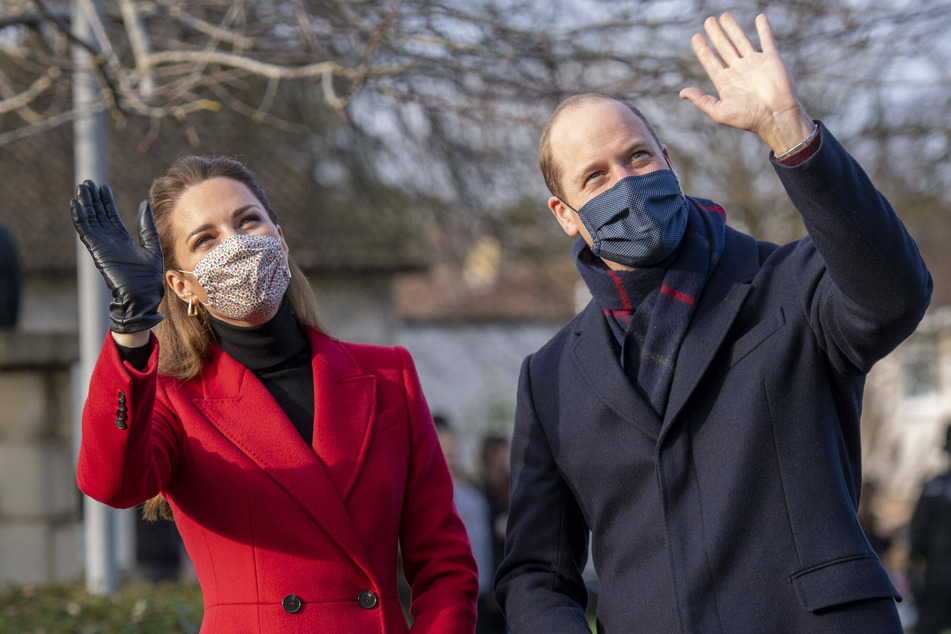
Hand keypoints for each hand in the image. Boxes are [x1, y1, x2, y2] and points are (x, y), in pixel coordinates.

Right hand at [70, 180, 164, 333]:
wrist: (142, 296)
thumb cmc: (149, 278)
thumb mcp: (152, 246)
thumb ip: (147, 226)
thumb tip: (144, 204)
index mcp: (122, 240)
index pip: (111, 216)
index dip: (106, 202)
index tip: (103, 188)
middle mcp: (110, 240)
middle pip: (98, 215)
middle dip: (93, 199)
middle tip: (87, 182)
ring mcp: (102, 244)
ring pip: (90, 219)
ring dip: (85, 204)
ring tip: (81, 187)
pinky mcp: (97, 249)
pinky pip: (85, 230)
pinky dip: (80, 217)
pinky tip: (75, 204)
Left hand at [679, 13, 813, 154]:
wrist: (776, 116)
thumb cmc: (748, 118)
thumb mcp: (719, 111)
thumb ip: (701, 100)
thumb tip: (682, 93)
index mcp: (726, 82)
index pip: (711, 61)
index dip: (702, 49)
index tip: (695, 37)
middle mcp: (739, 71)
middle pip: (724, 47)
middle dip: (715, 34)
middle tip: (708, 21)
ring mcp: (755, 63)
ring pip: (741, 40)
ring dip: (733, 28)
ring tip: (724, 16)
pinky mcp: (771, 59)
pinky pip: (766, 40)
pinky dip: (763, 29)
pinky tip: (759, 18)